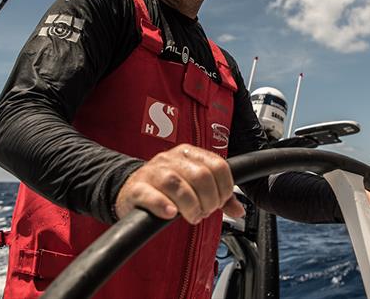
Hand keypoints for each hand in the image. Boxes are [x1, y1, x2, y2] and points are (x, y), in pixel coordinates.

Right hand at [114, 144, 245, 223]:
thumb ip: (218, 195)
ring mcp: (152, 172)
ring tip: (192, 216)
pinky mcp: (136, 189)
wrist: (131, 189)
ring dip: (191, 206)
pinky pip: (151, 195)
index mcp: (188, 153)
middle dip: (209, 200)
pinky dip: (164, 206)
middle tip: (204, 212)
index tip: (220, 202)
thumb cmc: (166, 188)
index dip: (224, 188)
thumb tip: (239, 209)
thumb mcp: (194, 186)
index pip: (218, 165)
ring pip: (177, 185)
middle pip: (201, 176)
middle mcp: (170, 159)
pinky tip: (171, 214)